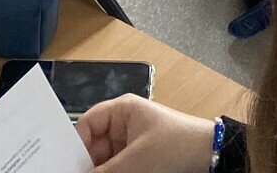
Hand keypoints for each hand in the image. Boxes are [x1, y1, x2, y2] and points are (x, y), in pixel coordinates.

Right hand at [76, 96, 214, 170]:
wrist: (209, 157)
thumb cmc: (177, 144)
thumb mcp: (137, 159)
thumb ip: (106, 172)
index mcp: (122, 111)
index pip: (87, 124)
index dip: (75, 146)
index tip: (67, 168)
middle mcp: (123, 126)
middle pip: (93, 148)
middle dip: (87, 166)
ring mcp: (131, 145)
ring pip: (104, 162)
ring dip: (101, 172)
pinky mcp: (139, 162)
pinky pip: (117, 170)